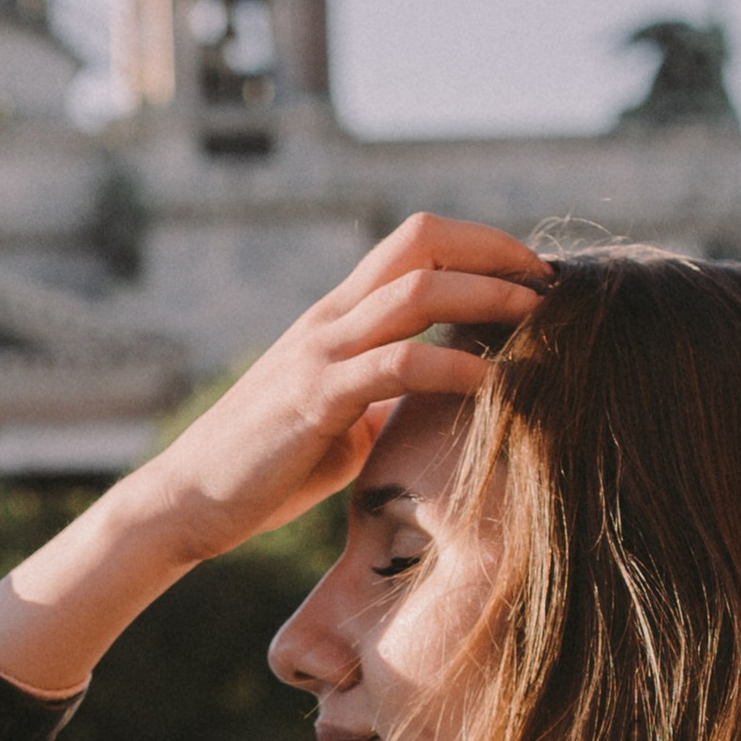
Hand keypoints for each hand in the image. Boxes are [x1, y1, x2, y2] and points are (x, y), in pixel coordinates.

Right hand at [0, 216, 549, 697]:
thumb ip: (386, 395)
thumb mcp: (341, 418)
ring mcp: (321, 352)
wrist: (189, 499)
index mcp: (337, 316)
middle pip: (423, 241)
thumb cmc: (268, 466)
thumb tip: (445, 402)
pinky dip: (451, 366)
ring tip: (537, 319)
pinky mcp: (316, 398)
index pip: (417, 243)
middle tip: (550, 285)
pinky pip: (395, 365)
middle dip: (496, 252)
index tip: (532, 276)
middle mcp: (330, 318)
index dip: (482, 245)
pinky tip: (489, 384)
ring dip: (487, 296)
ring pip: (416, 290)